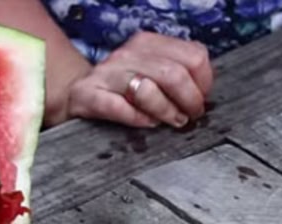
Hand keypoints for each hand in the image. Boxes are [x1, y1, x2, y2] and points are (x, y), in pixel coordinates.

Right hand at [63, 32, 213, 128]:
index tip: (200, 98)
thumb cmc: (121, 88)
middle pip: (174, 74)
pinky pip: (118, 108)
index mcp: (148, 43)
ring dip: (165, 112)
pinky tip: (144, 123)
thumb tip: (202, 93)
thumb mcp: (150, 70)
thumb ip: (178, 73)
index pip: (194, 56)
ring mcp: (107, 74)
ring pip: (148, 90)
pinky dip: (137, 119)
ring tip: (168, 121)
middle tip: (188, 116)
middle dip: (188, 101)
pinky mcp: (88, 95)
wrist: (77, 93)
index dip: (204, 82)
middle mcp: (127, 54)